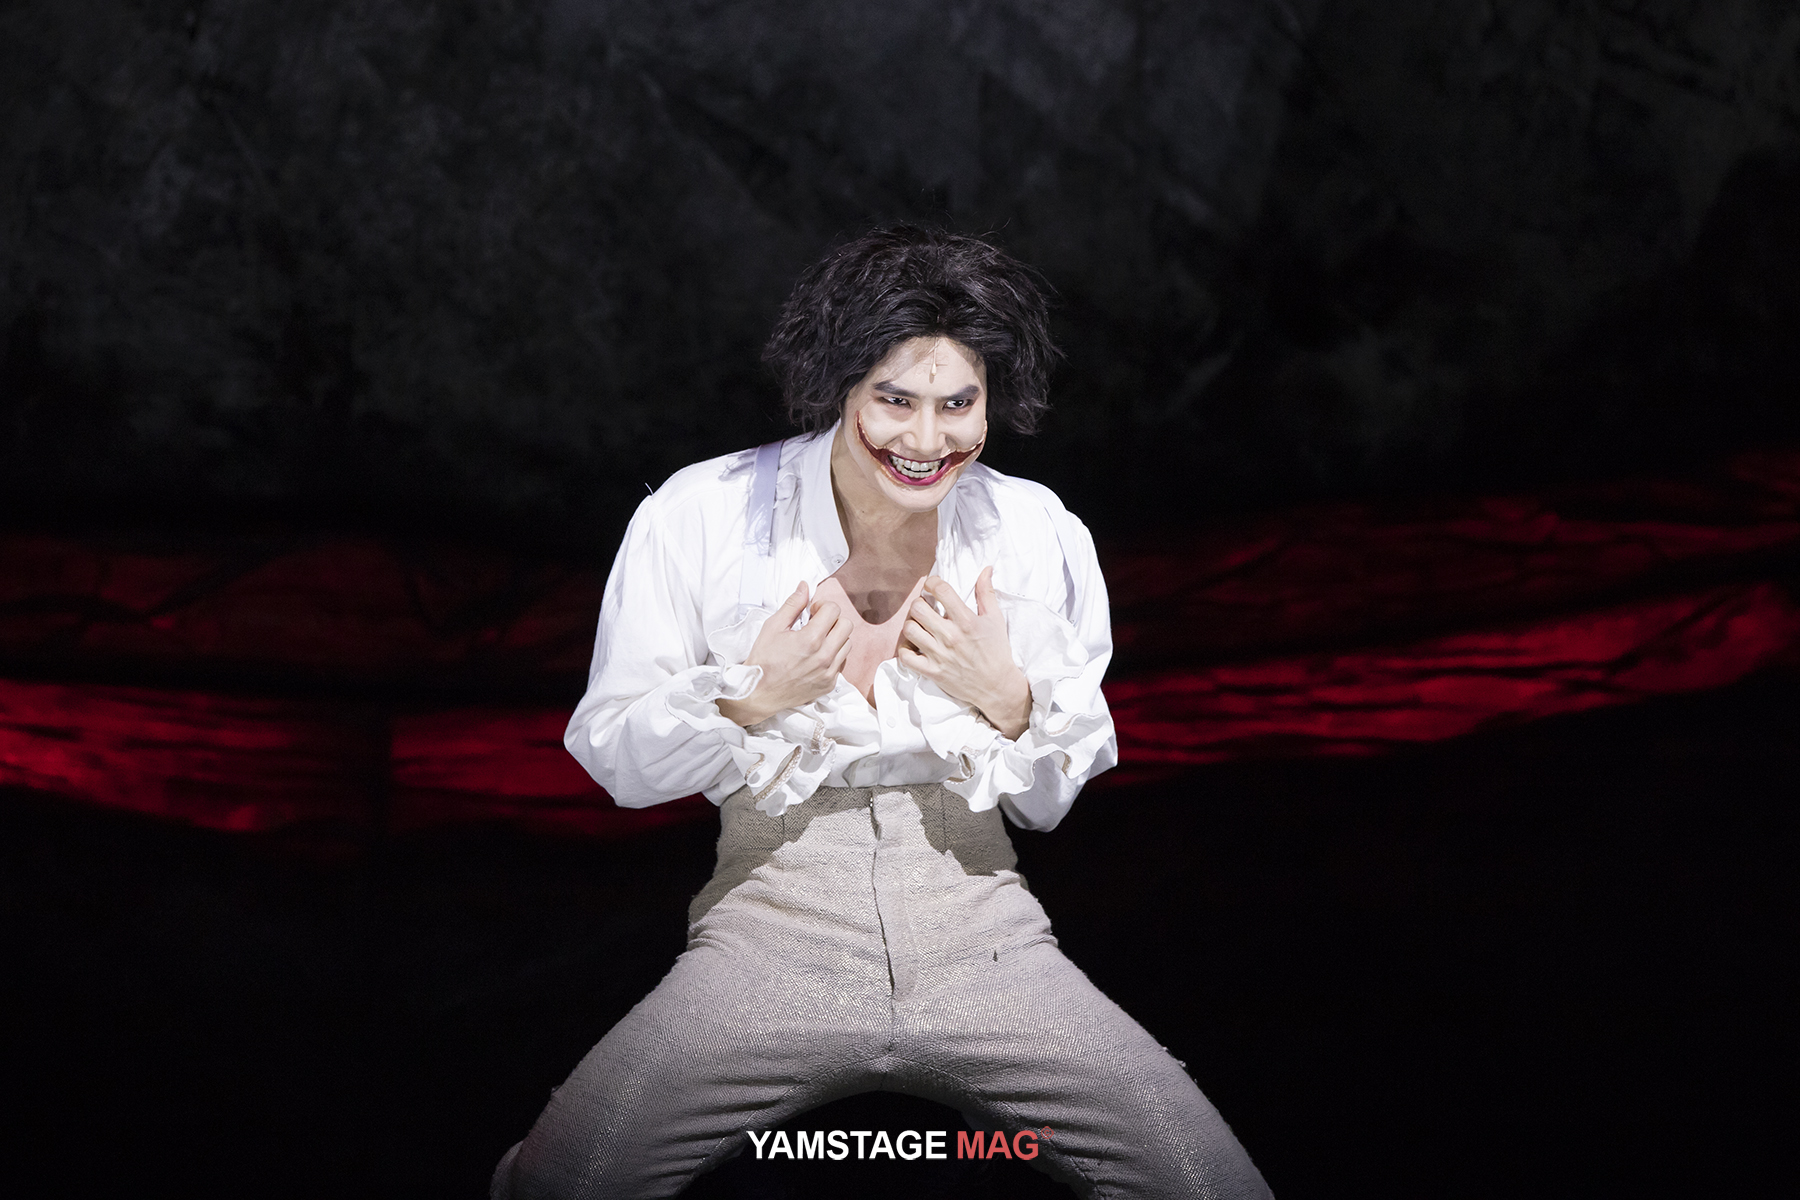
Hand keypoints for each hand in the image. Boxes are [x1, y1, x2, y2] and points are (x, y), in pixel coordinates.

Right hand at [716, 582, 851, 726]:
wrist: (759, 693)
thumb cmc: (763, 660)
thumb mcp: (772, 627)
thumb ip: (792, 605)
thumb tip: (805, 587)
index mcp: (811, 640)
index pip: (833, 610)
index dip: (822, 606)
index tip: (812, 612)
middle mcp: (824, 657)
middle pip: (846, 625)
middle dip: (833, 619)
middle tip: (817, 624)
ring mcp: (829, 672)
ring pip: (847, 644)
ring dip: (835, 637)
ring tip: (817, 641)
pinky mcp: (829, 684)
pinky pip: (842, 663)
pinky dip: (833, 656)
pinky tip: (817, 656)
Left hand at [897, 567, 1031, 738]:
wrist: (997, 687)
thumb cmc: (997, 651)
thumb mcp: (995, 619)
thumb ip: (986, 593)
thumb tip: (985, 569)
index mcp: (966, 621)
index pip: (941, 590)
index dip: (932, 582)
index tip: (932, 585)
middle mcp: (950, 636)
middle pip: (918, 609)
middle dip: (919, 603)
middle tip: (925, 607)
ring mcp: (939, 655)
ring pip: (909, 630)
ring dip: (911, 624)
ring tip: (919, 625)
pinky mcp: (932, 672)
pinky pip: (906, 657)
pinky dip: (905, 649)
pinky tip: (913, 644)